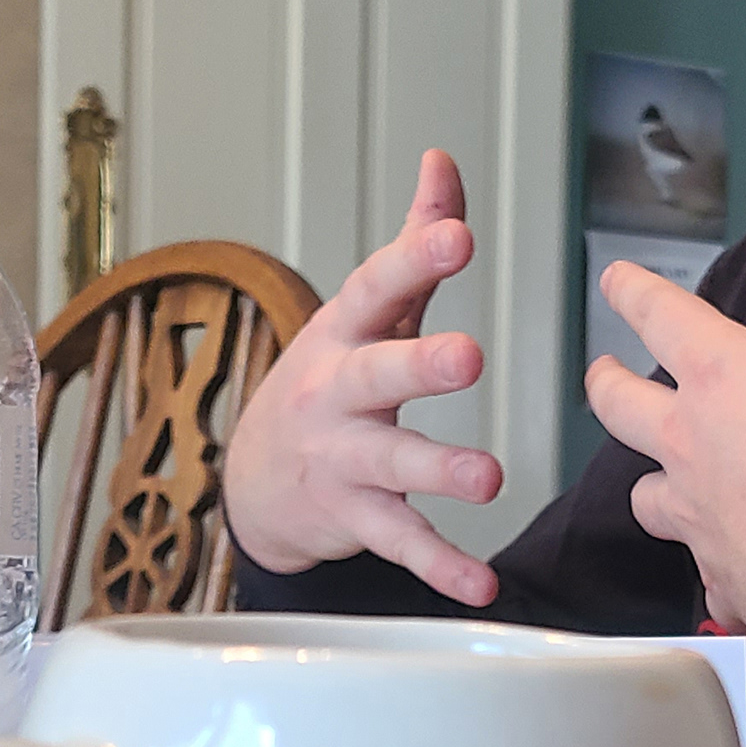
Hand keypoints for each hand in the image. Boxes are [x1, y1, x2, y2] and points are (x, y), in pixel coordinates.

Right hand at [222, 149, 503, 603]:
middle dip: (421, 365)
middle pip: (377, 375)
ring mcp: (343, 461)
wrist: (256, 483)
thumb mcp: (364, 314)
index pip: (378, 287)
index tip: (458, 234)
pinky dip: (440, 566)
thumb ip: (413, 244)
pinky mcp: (355, 519)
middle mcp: (338, 395)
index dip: (416, 259)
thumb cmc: (329, 384)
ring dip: (440, 470)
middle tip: (468, 356)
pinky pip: (401, 542)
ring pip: (392, 464)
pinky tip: (480, 585)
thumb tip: (443, 162)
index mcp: (345, 335)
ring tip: (489, 478)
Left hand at [583, 131, 745, 683]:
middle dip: (608, 387)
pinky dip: (721, 569)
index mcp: (727, 379)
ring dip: (653, 485)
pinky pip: (712, 578)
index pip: (659, 315)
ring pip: (650, 502)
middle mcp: (696, 451)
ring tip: (660, 483)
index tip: (613, 278)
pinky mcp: (733, 587)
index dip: (632, 288)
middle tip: (600, 377)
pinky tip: (739, 569)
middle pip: (622, 411)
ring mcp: (707, 525)